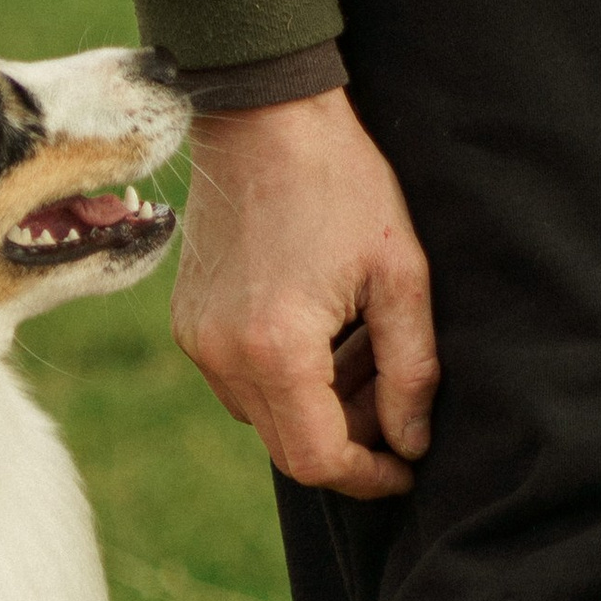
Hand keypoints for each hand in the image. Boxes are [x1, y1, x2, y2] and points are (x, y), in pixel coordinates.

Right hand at [170, 91, 435, 498]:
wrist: (264, 122)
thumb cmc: (342, 186)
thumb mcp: (400, 276)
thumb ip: (412, 370)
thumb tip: (412, 442)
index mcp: (278, 350)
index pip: (319, 460)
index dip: (369, 477)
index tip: (407, 466)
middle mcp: (224, 358)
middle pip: (289, 449)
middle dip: (350, 441)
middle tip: (394, 397)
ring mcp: (198, 343)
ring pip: (265, 419)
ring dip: (319, 409)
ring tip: (361, 348)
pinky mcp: (189, 326)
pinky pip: (241, 382)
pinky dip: (287, 379)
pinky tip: (323, 330)